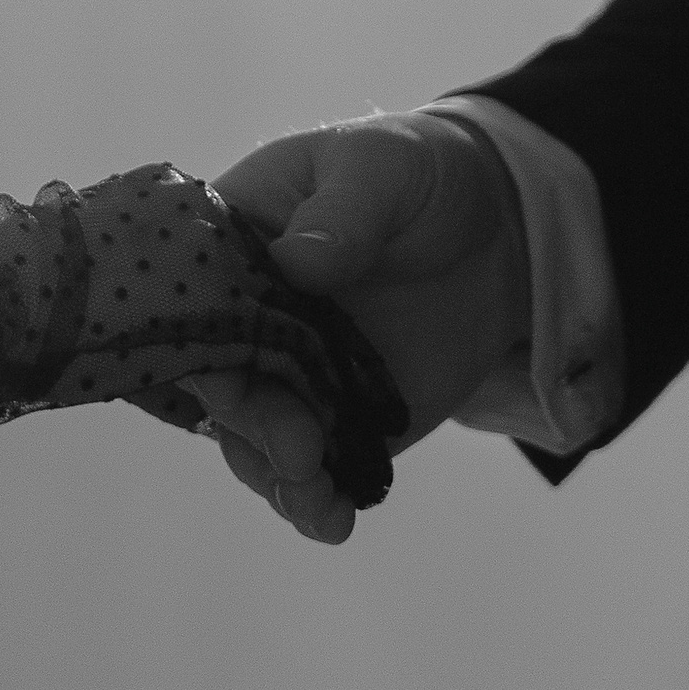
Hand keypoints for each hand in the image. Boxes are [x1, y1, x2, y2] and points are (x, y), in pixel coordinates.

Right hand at [184, 111, 529, 544]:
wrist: (500, 229)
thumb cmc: (416, 175)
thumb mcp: (382, 168)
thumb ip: (343, 210)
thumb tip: (298, 259)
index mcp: (228, 245)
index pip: (188, 299)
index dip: (199, 343)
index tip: (231, 378)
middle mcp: (243, 318)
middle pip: (221, 380)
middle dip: (253, 422)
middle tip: (299, 449)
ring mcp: (288, 373)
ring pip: (255, 438)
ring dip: (277, 475)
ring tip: (320, 501)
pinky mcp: (336, 417)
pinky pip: (312, 467)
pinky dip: (314, 499)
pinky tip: (334, 521)